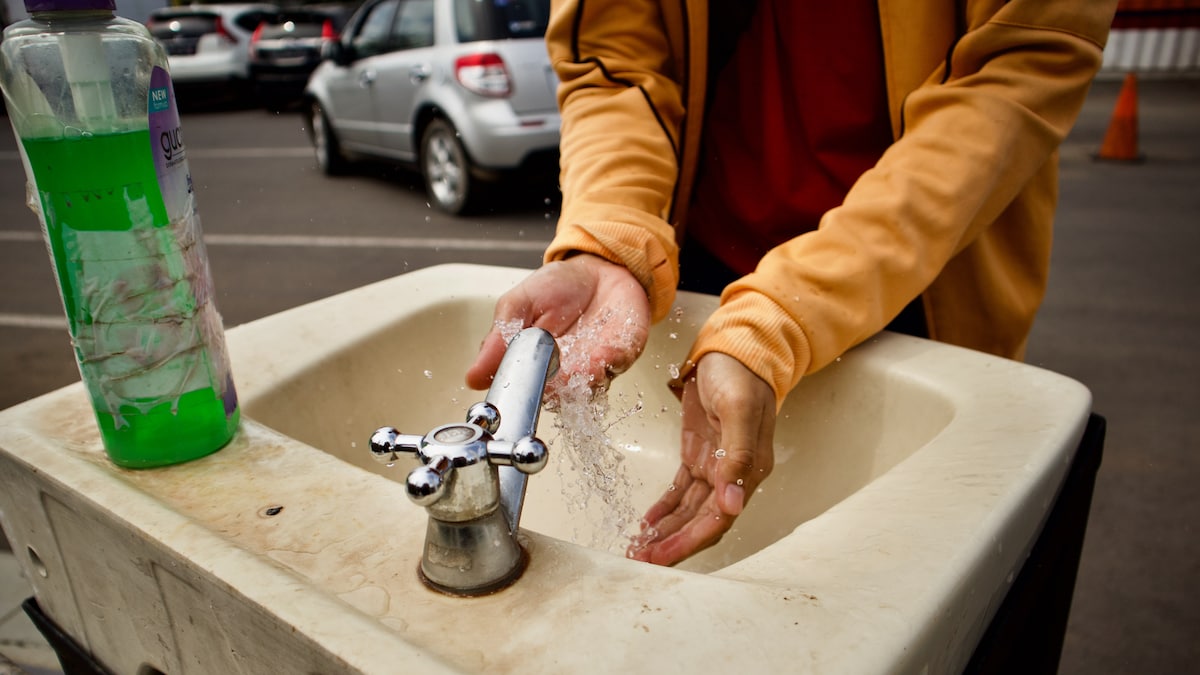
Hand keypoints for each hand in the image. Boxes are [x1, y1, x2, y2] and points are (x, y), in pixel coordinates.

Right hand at [465, 254, 650, 391]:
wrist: (599, 269)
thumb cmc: (556, 288)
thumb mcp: (517, 305)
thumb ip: (499, 339)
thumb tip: (472, 377)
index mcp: (531, 367)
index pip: (520, 392)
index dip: (518, 393)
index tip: (514, 386)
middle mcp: (562, 376)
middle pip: (554, 398)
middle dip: (550, 388)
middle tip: (544, 373)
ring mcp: (592, 370)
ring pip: (584, 390)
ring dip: (579, 379)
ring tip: (571, 364)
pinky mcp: (620, 357)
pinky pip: (615, 365)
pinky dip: (608, 360)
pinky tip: (601, 352)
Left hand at [629, 352, 776, 565]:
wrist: (736, 349)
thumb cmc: (740, 374)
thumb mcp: (738, 409)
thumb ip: (737, 455)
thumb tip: (732, 503)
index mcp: (748, 469)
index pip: (719, 519)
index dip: (690, 541)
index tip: (662, 556)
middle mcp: (733, 474)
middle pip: (701, 522)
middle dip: (672, 544)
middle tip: (641, 561)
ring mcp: (715, 465)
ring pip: (689, 511)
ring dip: (665, 532)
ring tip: (638, 550)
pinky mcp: (699, 455)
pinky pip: (681, 492)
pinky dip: (664, 509)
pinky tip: (647, 524)